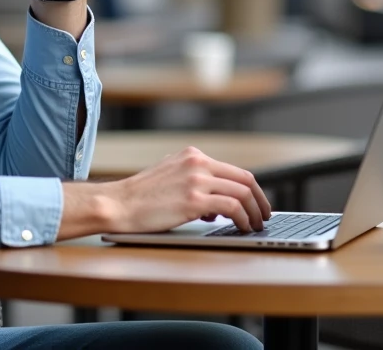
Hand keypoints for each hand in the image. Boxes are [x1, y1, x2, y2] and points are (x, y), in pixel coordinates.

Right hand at [103, 147, 271, 234]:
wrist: (117, 204)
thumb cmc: (140, 197)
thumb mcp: (169, 176)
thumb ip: (193, 181)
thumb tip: (216, 203)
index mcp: (192, 155)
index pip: (234, 170)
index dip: (252, 189)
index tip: (257, 203)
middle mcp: (197, 162)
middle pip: (244, 179)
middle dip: (259, 201)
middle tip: (264, 216)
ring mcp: (196, 179)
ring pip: (242, 193)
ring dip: (254, 212)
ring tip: (254, 226)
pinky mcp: (193, 199)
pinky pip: (231, 206)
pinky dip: (243, 218)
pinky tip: (242, 227)